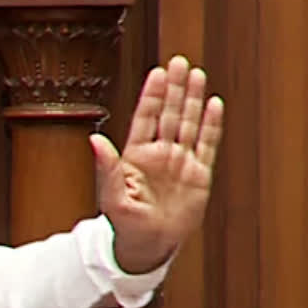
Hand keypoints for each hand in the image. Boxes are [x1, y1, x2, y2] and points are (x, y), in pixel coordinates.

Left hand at [90, 55, 224, 273]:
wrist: (148, 245)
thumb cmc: (125, 223)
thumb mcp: (112, 196)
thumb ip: (106, 166)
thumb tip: (94, 140)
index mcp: (136, 156)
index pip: (146, 118)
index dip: (152, 95)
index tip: (158, 72)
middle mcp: (159, 153)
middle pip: (169, 113)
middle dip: (174, 89)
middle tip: (179, 62)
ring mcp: (180, 161)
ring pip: (188, 123)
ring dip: (192, 100)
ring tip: (196, 74)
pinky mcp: (199, 174)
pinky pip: (207, 144)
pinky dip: (211, 125)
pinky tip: (213, 105)